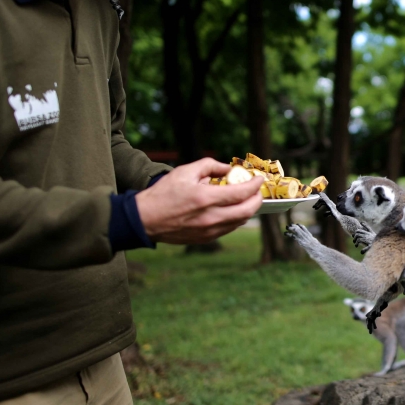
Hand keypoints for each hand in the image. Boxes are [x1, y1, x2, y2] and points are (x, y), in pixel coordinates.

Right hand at [135, 158, 262, 244]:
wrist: (145, 219)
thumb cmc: (163, 193)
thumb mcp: (185, 172)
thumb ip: (210, 166)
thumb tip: (228, 169)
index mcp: (205, 198)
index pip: (241, 193)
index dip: (254, 185)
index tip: (259, 179)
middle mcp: (210, 217)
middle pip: (247, 211)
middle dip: (257, 199)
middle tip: (257, 191)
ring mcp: (209, 230)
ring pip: (240, 221)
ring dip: (248, 210)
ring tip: (246, 199)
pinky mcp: (206, 238)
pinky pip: (229, 228)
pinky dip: (236, 218)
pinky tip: (233, 209)